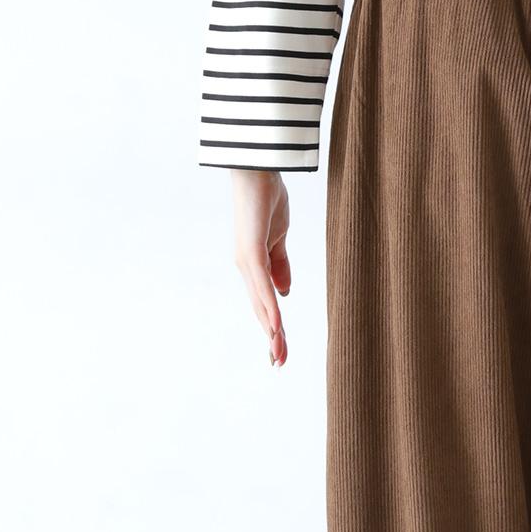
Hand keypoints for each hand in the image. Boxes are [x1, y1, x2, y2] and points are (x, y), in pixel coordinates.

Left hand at [232, 169, 290, 366]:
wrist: (257, 167)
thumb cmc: (267, 197)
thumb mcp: (279, 237)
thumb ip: (281, 265)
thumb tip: (285, 293)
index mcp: (253, 265)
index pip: (265, 303)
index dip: (273, 327)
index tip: (280, 350)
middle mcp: (245, 267)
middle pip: (260, 310)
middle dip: (271, 338)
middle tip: (278, 364)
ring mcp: (246, 260)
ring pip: (260, 303)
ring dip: (271, 330)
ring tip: (278, 354)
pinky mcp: (251, 250)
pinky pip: (262, 285)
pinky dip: (270, 306)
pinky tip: (275, 325)